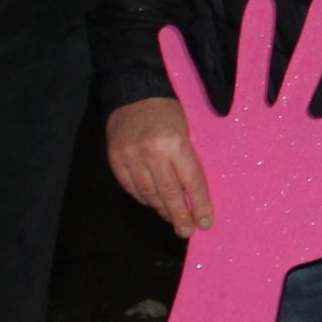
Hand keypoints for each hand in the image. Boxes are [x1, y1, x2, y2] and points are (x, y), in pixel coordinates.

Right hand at [107, 97, 213, 237]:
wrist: (134, 90)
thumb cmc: (169, 109)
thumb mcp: (189, 127)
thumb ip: (191, 158)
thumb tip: (197, 193)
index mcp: (175, 143)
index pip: (191, 182)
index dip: (199, 205)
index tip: (205, 222)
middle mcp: (151, 153)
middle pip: (169, 194)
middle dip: (180, 216)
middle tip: (187, 231)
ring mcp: (131, 157)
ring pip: (148, 194)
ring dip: (162, 209)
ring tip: (172, 218)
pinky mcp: (115, 159)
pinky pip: (131, 188)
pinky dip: (144, 198)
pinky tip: (154, 202)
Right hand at [161, 0, 321, 267]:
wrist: (247, 261)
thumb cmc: (298, 241)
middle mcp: (287, 124)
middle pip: (305, 70)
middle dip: (317, 35)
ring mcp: (249, 127)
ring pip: (252, 73)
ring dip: (254, 40)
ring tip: (258, 2)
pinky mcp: (213, 140)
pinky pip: (193, 99)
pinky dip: (179, 69)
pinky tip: (168, 35)